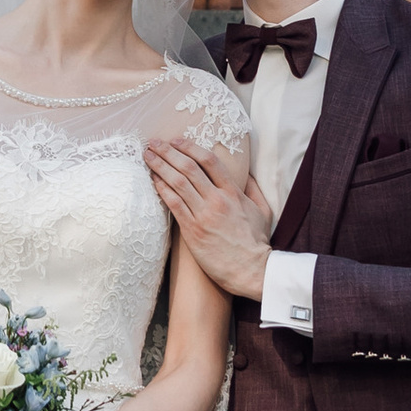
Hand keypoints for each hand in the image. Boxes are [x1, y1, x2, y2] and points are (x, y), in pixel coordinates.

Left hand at [145, 138, 273, 301]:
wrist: (251, 270)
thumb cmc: (257, 243)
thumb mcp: (263, 211)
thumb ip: (253, 189)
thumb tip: (246, 173)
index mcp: (234, 193)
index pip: (210, 161)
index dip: (190, 147)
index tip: (176, 140)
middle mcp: (217, 200)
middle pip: (188, 167)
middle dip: (168, 152)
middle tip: (154, 143)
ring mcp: (204, 215)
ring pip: (178, 183)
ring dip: (160, 166)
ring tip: (147, 156)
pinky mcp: (192, 231)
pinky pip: (174, 204)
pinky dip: (161, 189)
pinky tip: (153, 180)